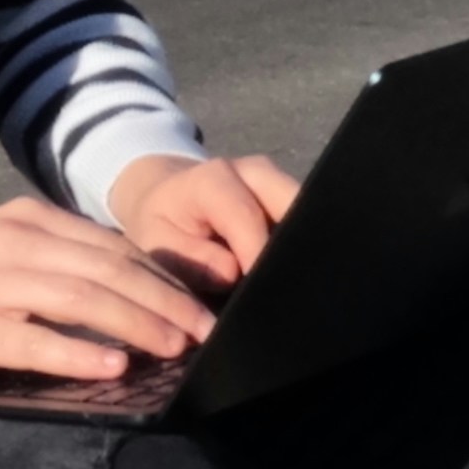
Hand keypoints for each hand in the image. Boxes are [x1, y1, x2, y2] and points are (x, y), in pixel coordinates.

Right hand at [0, 199, 222, 390]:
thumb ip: (46, 263)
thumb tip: (113, 291)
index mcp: (24, 222)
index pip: (111, 247)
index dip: (162, 276)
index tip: (200, 303)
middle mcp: (14, 243)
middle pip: (109, 270)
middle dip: (166, 301)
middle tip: (207, 332)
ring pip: (84, 299)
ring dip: (139, 324)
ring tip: (178, 347)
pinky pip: (35, 338)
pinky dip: (78, 351)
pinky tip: (112, 365)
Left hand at [109, 148, 298, 289]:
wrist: (167, 198)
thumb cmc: (161, 225)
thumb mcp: (158, 245)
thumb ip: (192, 261)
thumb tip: (235, 274)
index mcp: (214, 179)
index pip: (246, 216)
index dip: (255, 255)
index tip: (256, 297)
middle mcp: (254, 172)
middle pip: (294, 205)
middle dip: (291, 250)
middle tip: (281, 293)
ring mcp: (278, 181)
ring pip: (309, 214)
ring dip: (301, 250)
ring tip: (287, 288)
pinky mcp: (291, 197)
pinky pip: (308, 223)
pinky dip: (301, 249)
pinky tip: (290, 276)